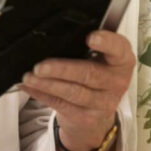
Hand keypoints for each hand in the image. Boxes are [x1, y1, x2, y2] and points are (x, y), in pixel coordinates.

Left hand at [18, 31, 133, 150]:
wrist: (97, 110)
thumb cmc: (94, 72)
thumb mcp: (97, 56)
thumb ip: (82, 44)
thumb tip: (53, 32)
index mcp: (121, 60)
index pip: (118, 49)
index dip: (106, 43)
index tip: (90, 37)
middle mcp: (117, 82)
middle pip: (89, 74)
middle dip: (61, 69)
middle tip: (40, 66)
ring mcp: (103, 102)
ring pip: (73, 92)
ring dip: (47, 84)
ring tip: (29, 77)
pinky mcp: (87, 117)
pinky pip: (61, 104)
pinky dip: (41, 94)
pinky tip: (29, 86)